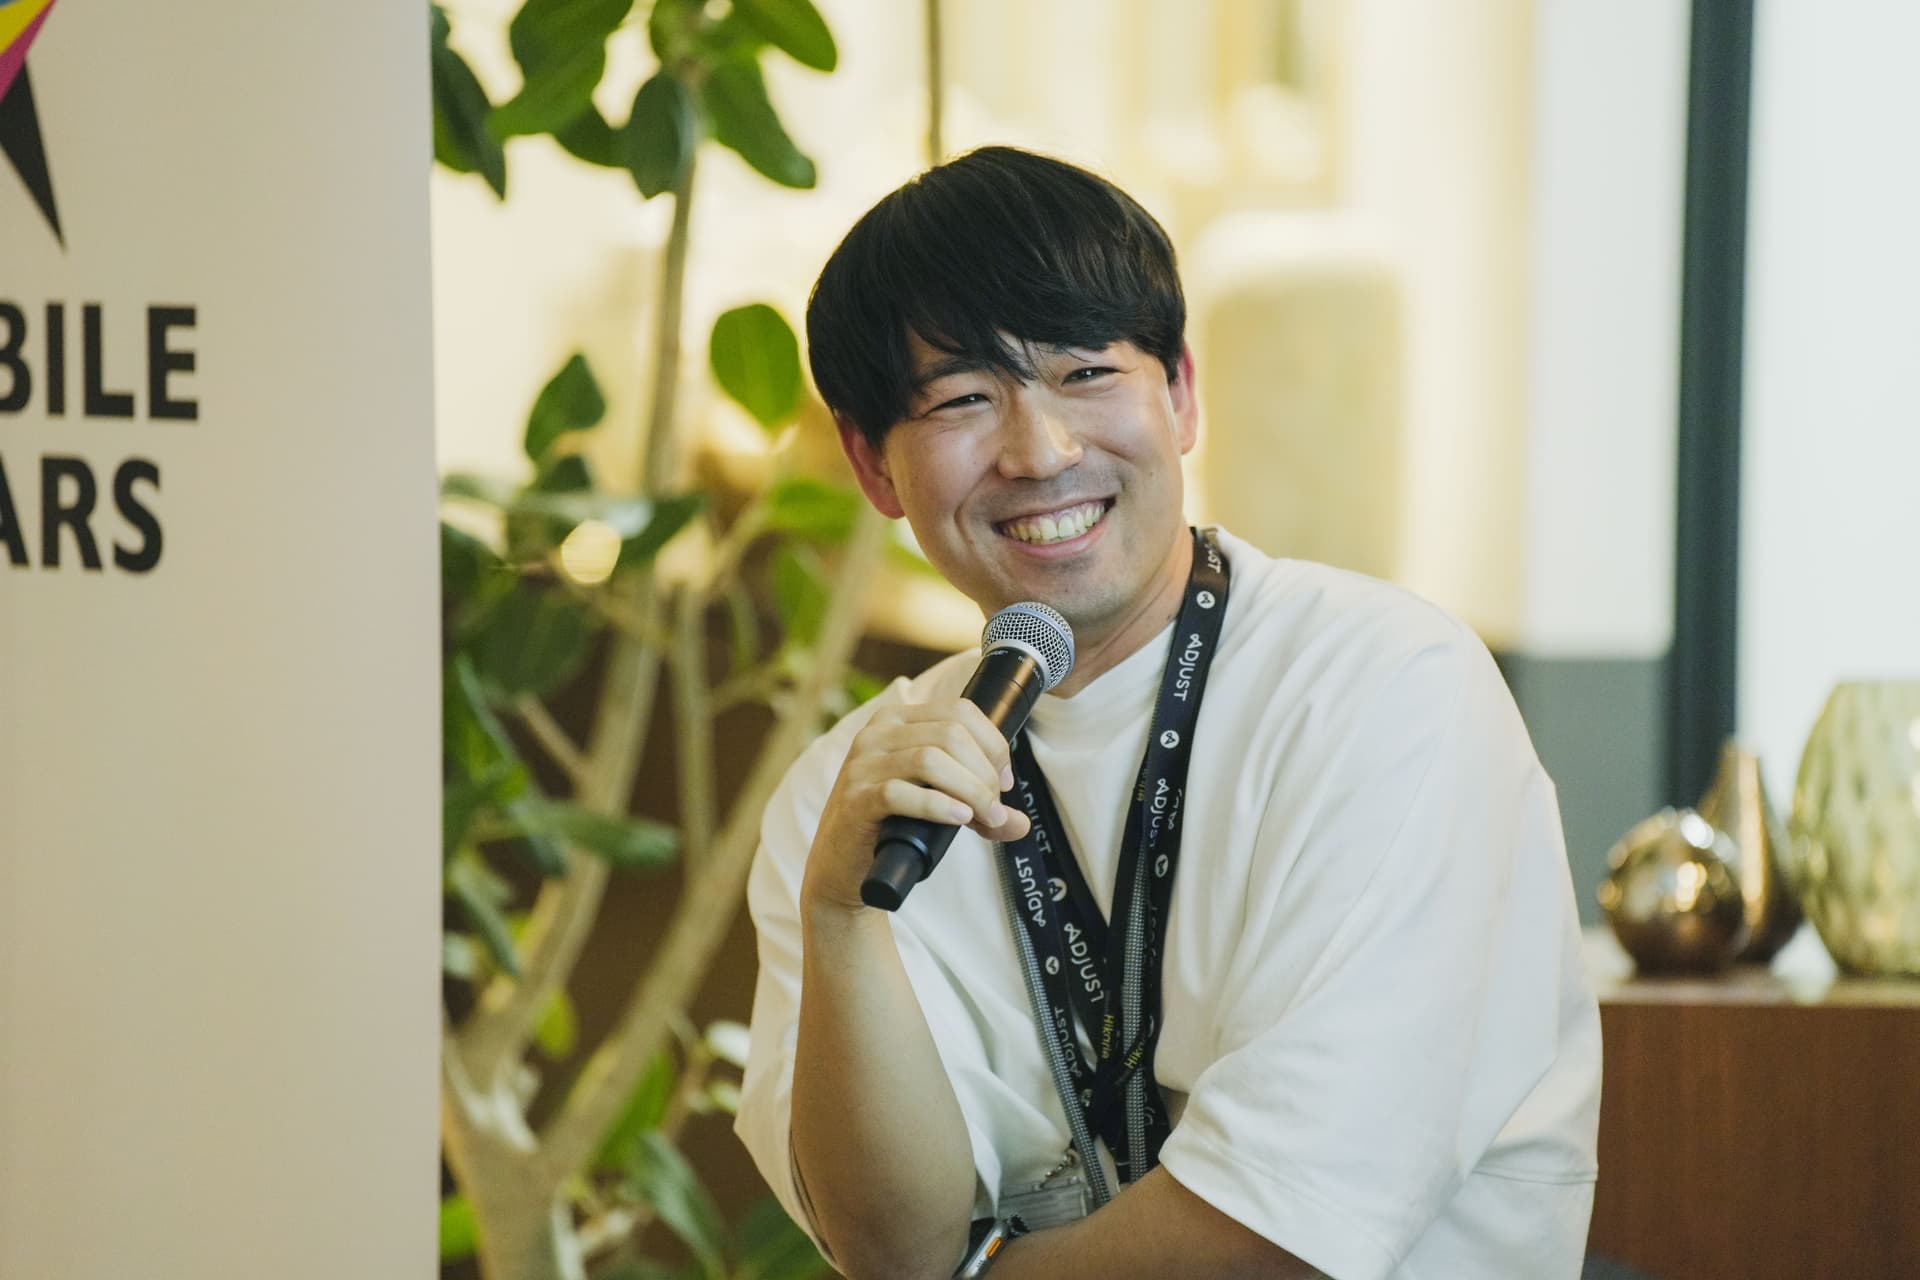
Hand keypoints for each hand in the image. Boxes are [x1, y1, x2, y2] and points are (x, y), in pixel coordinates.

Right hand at [802, 699, 1032, 914]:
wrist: (842, 865)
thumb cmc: (891, 825)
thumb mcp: (938, 805)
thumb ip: (979, 808)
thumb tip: (1020, 824)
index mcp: (898, 721)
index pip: (960, 711)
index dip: (993, 745)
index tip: (1004, 783)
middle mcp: (876, 734)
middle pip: (951, 734)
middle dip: (985, 773)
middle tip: (995, 808)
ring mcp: (861, 765)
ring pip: (930, 759)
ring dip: (970, 790)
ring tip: (983, 817)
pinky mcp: (855, 800)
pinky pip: (900, 793)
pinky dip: (938, 806)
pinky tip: (959, 819)